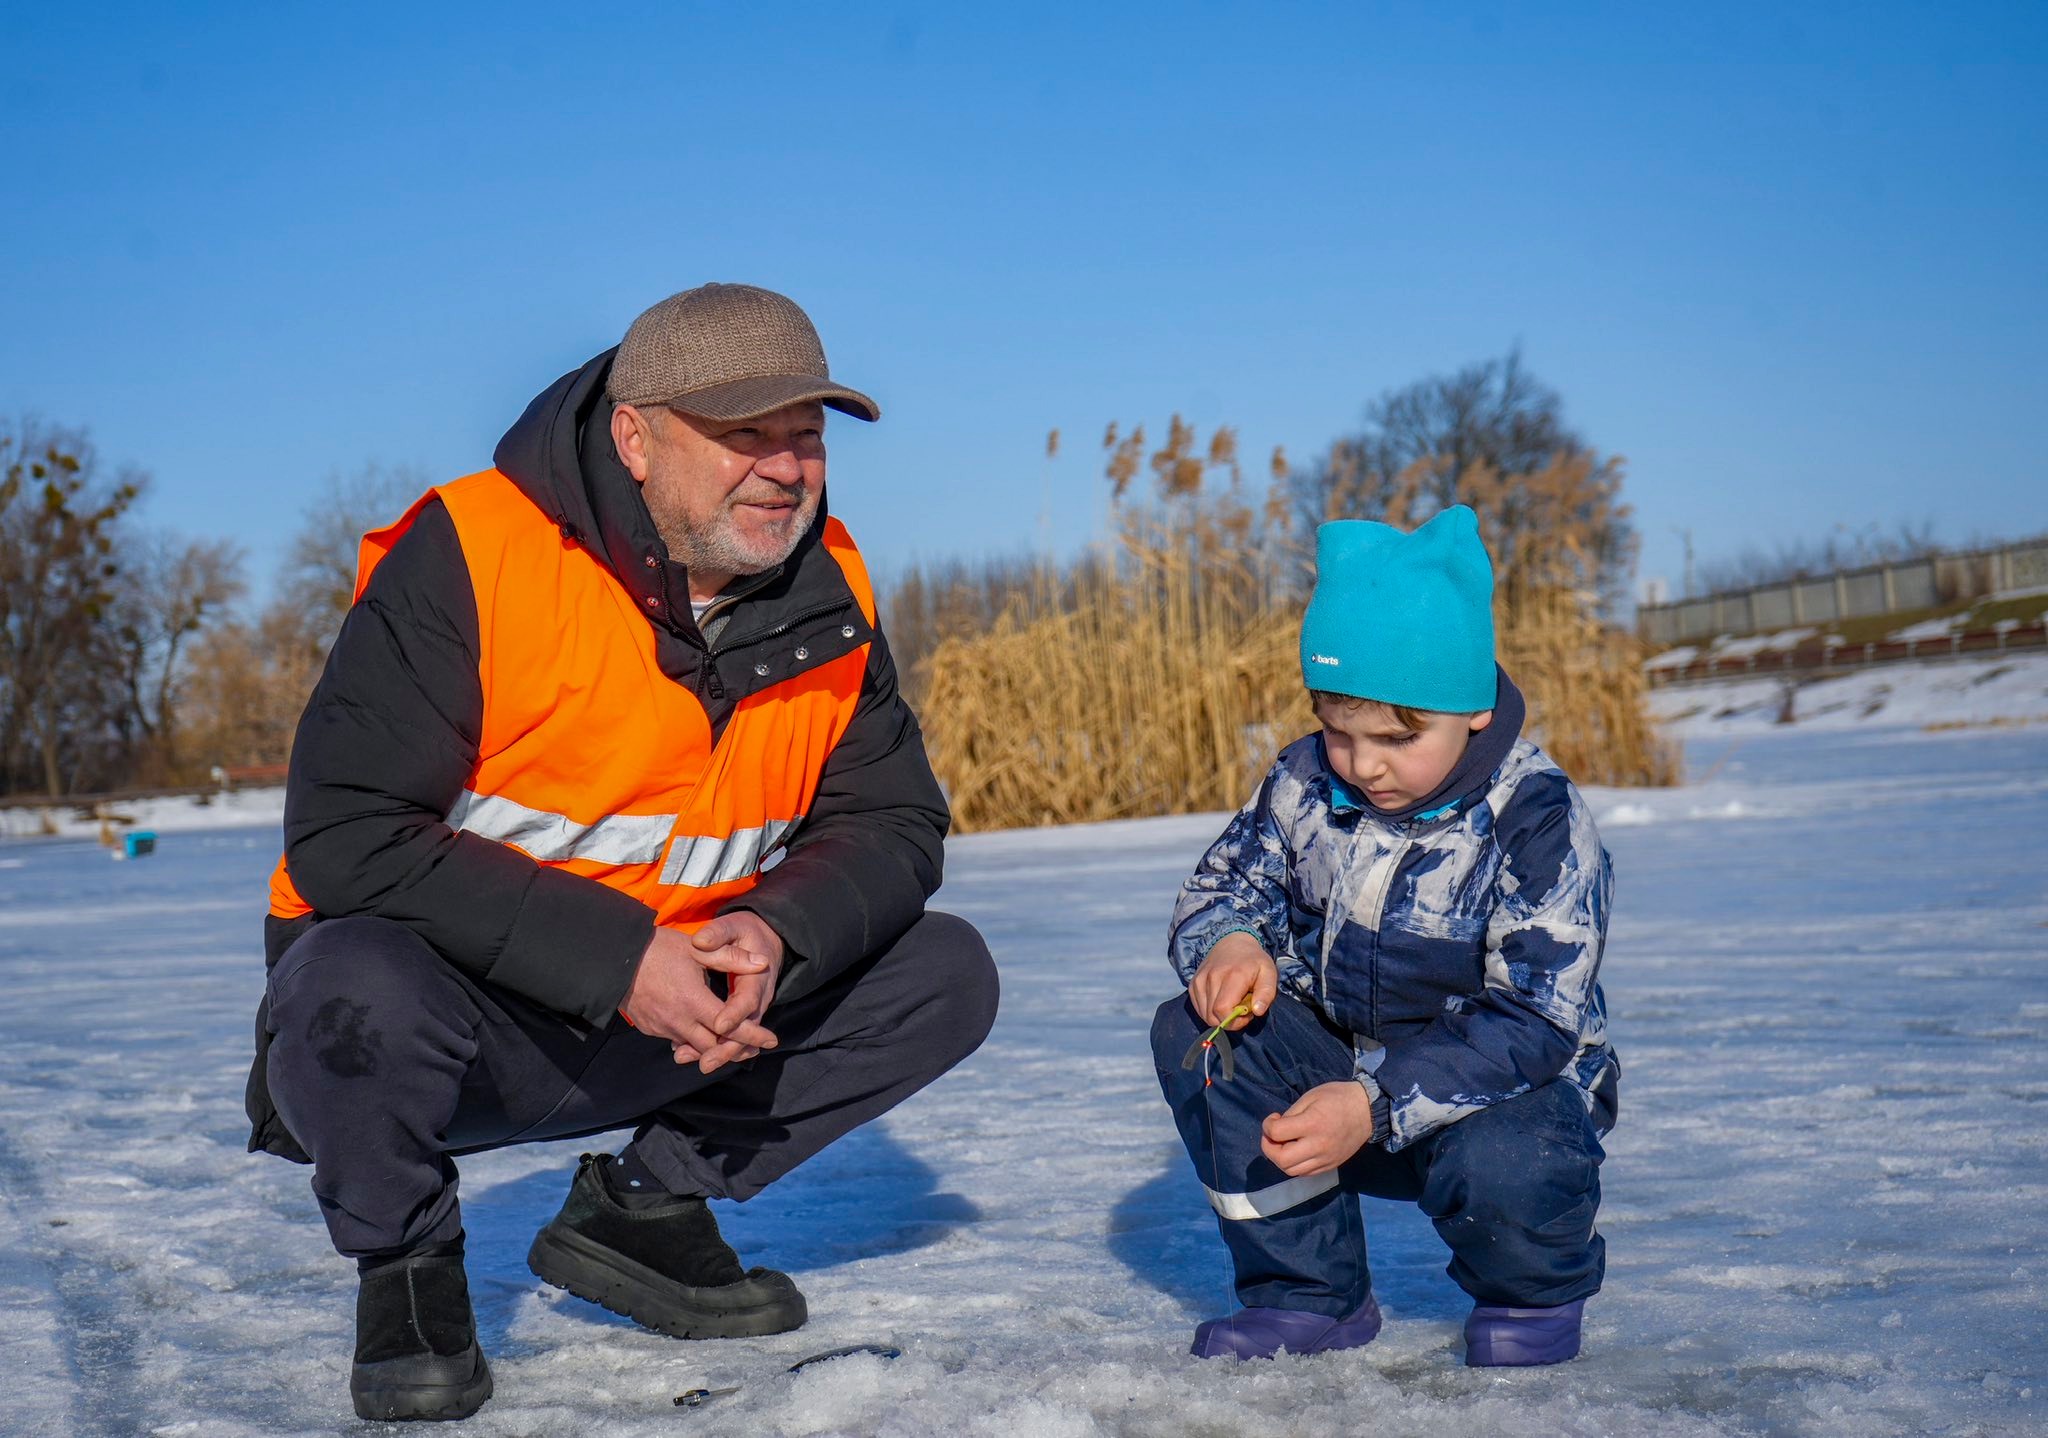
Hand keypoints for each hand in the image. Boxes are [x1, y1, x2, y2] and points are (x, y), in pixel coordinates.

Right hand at [621, 922, 777, 1074]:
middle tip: (755, 1048)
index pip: (731, 1027)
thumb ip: (731, 958)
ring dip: (715, 1047)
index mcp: (693, 1001)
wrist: (614, 959)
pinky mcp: (650, 1029)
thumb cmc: (658, 950)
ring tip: (733, 1044)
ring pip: (695, 1048)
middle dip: (736, 1049)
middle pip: (714, 1047)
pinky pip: (677, 1041)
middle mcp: (678, 1021)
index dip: (754, 1035)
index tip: (772, 1040)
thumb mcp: (697, 950)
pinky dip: (693, 1042)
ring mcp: (662, 1028)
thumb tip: (762, 964)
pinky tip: (703, 1035)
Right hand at [1190, 932, 1277, 1030]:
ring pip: (1205, 1015)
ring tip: (1232, 1002)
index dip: (1234, 1021)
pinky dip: (1210, 1011)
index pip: (1222, 1010)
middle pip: (1212, 1016)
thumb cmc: (1253, 961)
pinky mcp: (1192, 984)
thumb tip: (1257, 1011)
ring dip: (1219, 1016)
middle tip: (1241, 1008)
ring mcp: (1199, 980)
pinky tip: (1221, 1000)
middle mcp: (1212, 977)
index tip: (1246, 1014)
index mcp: (1233, 976)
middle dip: (1229, 1020)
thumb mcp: (1269, 973)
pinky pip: (1199, 1009)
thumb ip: (1266, 993)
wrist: (1231, 942)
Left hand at [1261, 1081, 1373, 1177]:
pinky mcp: (1331, 1166)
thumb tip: (1277, 1129)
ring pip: (1292, 1171)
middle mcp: (1318, 1146)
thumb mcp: (1311, 1096)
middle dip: (1269, 1148)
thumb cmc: (1338, 1098)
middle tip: (1272, 1136)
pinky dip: (1295, 1165)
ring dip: (1280, 1159)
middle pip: (1281, 1160)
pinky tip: (1297, 1152)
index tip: (1274, 1118)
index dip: (1267, 1126)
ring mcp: (1325, 1159)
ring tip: (1283, 1145)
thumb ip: (1292, 1113)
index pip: (1277, 1134)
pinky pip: (1305, 1173)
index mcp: (1312, 1124)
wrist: (1368, 1110)